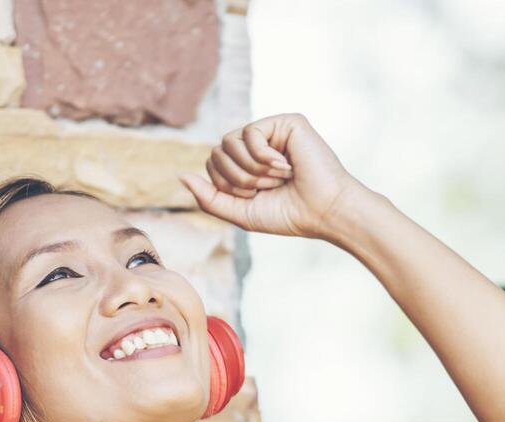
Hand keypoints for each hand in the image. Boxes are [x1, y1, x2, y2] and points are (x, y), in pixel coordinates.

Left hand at [177, 113, 368, 241]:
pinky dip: (262, 156)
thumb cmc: (288, 215)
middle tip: (266, 188)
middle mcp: (258, 145)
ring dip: (250, 169)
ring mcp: (271, 132)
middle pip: (217, 151)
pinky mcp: (286, 122)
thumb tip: (180, 175)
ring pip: (230, 141)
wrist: (323, 212)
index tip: (254, 197)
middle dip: (237, 178)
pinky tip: (285, 165)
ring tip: (277, 178)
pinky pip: (251, 132)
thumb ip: (209, 197)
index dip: (226, 185)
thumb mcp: (240, 212)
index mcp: (247, 164)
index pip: (213, 164)